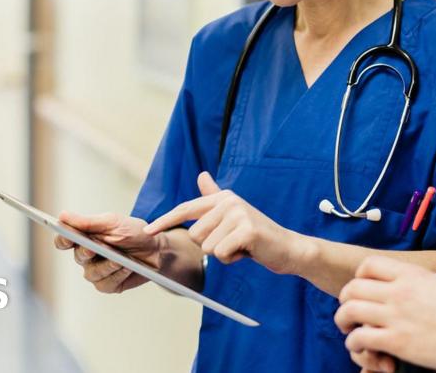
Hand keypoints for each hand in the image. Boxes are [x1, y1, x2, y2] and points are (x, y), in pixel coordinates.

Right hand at [54, 211, 161, 293]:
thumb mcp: (113, 222)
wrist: (158, 250)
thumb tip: (62, 216)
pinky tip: (127, 268)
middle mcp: (87, 255)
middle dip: (88, 252)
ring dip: (107, 265)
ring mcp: (97, 271)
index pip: (64, 240)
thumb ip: (88, 222)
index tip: (66, 237)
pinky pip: (104, 284)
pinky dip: (117, 275)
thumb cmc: (135, 232)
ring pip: (91, 273)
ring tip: (120, 259)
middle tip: (95, 249)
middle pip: (78, 256)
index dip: (62, 239)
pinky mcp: (108, 284)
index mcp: (85, 236)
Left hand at [144, 172, 311, 273]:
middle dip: (212, 245)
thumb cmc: (257, 235)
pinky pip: (221, 254)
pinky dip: (233, 259)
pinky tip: (247, 252)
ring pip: (208, 247)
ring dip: (223, 254)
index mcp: (222, 197)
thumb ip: (214, 196)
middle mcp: (228, 201)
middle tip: (234, 241)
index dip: (165, 220)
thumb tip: (201, 175)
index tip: (148, 231)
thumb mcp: (233, 214)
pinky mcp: (246, 231)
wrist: (288, 248)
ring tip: (241, 246)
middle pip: (196, 234)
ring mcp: (238, 214)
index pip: (186, 208)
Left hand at [336, 256, 435, 371]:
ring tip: (350, 330)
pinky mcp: (397, 341)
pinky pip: (360, 338)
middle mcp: (399, 291)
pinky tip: (365, 349)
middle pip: (352, 288)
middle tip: (350, 313)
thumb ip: (433, 282)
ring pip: (349, 311)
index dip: (359, 277)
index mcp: (412, 274)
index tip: (363, 290)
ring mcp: (396, 315)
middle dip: (345, 301)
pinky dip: (355, 344)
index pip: (368, 265)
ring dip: (344, 322)